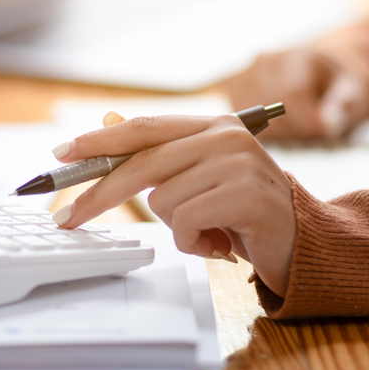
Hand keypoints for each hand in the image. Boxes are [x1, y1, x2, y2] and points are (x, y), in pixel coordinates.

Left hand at [53, 113, 297, 295]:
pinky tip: (220, 242)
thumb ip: (164, 159)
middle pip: (141, 164)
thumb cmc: (247, 214)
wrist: (306, 243)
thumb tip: (106, 129)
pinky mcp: (244, 194)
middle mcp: (225, 137)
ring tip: (209, 232)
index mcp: (213, 126)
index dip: (99, 141)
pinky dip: (194, 242)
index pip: (144, 128)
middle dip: (99, 195)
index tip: (62, 154)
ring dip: (177, 229)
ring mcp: (237, 163)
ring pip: (162, 200)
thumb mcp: (202, 180)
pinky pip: (185, 222)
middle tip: (68, 219)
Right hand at [225, 47, 368, 140]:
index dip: (307, 119)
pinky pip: (246, 123)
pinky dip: (267, 133)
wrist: (317, 78)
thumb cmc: (337, 87)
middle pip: (272, 107)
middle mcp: (265, 62)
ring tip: (302, 127)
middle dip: (297, 129)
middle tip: (315, 131)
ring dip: (282, 134)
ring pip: (256, 119)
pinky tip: (284, 128)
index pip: (292, 92)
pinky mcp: (235, 94)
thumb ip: (345, 105)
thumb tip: (329, 122)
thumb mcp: (354, 91)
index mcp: (297, 56)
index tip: (325, 131)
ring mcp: (245, 77)